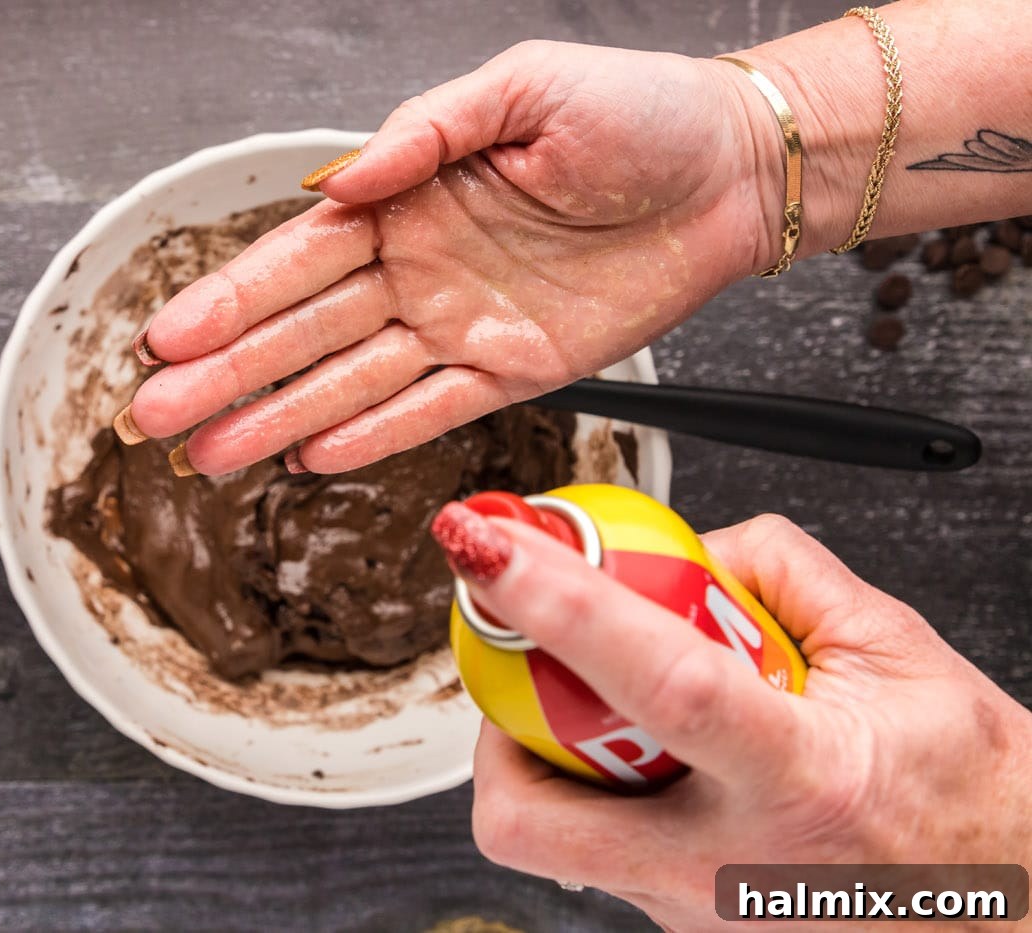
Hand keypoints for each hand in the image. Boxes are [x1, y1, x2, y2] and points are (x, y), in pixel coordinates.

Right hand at [126, 42, 782, 474]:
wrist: (731, 170)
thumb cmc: (638, 112)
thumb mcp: (523, 86)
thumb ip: (425, 131)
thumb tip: (342, 181)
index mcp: (410, 197)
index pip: (298, 259)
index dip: (231, 301)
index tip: (169, 338)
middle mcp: (423, 267)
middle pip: (305, 332)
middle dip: (229, 375)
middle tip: (158, 416)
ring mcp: (464, 324)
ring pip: (351, 383)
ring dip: (280, 418)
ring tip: (213, 454)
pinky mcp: (516, 369)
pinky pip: (431, 411)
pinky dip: (374, 437)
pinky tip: (315, 456)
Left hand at [453, 510, 1031, 930]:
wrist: (1012, 908)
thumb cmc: (974, 795)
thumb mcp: (896, 649)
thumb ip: (778, 571)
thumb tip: (686, 543)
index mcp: (800, 779)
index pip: (653, 683)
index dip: (559, 606)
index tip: (491, 549)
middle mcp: (726, 863)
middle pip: (526, 813)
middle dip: (499, 721)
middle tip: (530, 659)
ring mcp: (694, 910)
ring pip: (550, 835)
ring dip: (549, 752)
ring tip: (610, 705)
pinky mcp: (682, 924)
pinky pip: (596, 849)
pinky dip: (599, 786)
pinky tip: (663, 758)